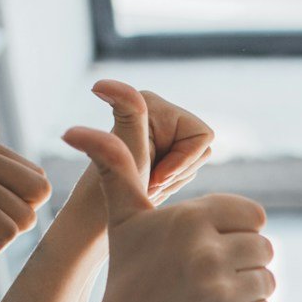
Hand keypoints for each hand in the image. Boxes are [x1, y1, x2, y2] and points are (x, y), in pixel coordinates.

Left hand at [44, 83, 217, 241]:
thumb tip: (98, 84)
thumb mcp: (125, 149)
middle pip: (202, 149)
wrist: (102, 217)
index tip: (155, 175)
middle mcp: (157, 112)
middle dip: (178, 172)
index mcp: (151, 103)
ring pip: (195, 163)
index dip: (184, 161)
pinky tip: (150, 185)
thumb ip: (128, 113)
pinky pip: (188, 171)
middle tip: (149, 181)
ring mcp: (161, 132)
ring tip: (148, 183)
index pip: (203, 136)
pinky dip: (172, 184)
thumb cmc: (113, 186)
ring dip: (174, 180)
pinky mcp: (161, 149)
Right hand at [64, 85, 273, 301]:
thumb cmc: (129, 277)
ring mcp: (221, 293)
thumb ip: (117, 170)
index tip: (212, 245)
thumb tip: (75, 129)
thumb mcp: (124, 221)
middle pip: (264, 248)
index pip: (254, 215)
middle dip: (243, 262)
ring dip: (246, 290)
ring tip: (211, 297)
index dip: (237, 230)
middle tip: (209, 277)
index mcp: (190, 220)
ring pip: (267, 280)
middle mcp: (207, 253)